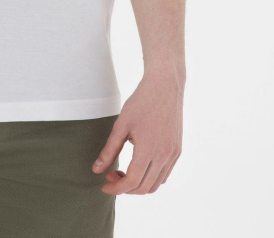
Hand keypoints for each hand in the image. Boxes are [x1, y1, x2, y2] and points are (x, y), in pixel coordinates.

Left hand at [91, 69, 183, 194]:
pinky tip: (138, 165)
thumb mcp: (121, 125)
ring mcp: (173, 154)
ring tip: (123, 171)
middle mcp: (164, 156)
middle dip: (125, 187)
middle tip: (111, 175)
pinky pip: (164, 174)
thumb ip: (109, 150)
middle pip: (144, 187)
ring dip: (138, 184)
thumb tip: (96, 170)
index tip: (104, 184)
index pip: (132, 182)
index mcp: (148, 150)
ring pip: (156, 184)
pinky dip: (150, 177)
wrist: (165, 85)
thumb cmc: (141, 102)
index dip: (116, 188)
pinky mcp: (177, 150)